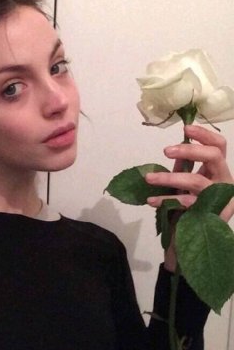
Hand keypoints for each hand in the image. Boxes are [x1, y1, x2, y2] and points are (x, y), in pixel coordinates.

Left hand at [144, 125, 233, 270]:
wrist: (191, 245)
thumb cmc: (189, 210)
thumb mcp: (186, 185)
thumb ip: (185, 168)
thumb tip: (175, 150)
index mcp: (218, 172)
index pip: (219, 146)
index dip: (204, 135)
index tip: (186, 128)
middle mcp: (224, 183)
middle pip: (214, 156)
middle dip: (189, 149)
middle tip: (165, 150)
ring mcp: (218, 199)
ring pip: (196, 180)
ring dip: (168, 178)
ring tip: (148, 179)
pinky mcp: (208, 215)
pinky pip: (185, 203)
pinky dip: (166, 200)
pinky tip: (152, 201)